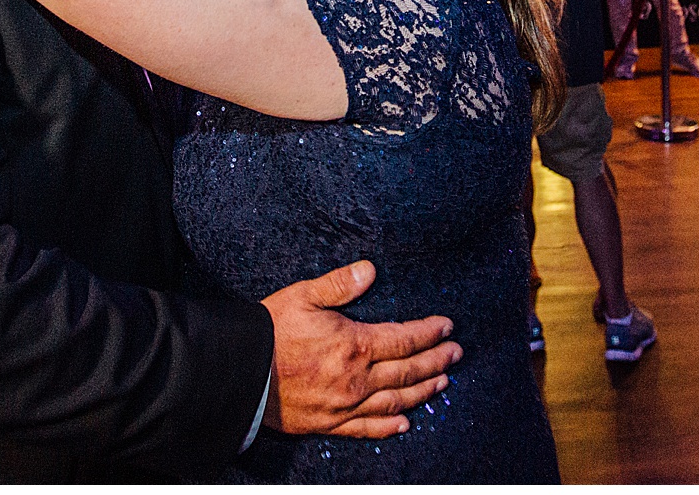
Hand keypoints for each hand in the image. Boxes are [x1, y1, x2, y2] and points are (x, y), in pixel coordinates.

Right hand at [262, 259, 459, 439]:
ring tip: (443, 382)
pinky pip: (368, 428)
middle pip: (407, 371)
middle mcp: (357, 379)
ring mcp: (346, 405)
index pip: (403, 338)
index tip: (447, 327)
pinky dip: (390, 426)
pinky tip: (405, 422)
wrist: (242, 372)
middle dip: (435, 360)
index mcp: (354, 344)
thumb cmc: (272, 329)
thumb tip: (371, 270)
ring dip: (423, 392)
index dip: (429, 333)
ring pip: (396, 401)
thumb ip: (340, 284)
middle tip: (456, 353)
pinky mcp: (331, 423)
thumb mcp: (304, 295)